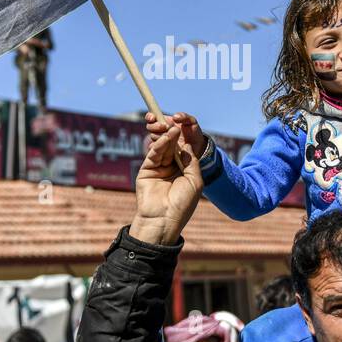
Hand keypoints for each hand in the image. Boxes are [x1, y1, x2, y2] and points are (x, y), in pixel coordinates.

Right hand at [129, 125, 202, 245]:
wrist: (163, 219)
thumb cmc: (182, 204)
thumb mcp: (195, 181)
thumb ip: (191, 161)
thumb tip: (187, 144)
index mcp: (184, 171)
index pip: (184, 150)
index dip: (185, 139)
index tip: (188, 125)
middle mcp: (171, 168)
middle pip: (172, 146)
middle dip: (174, 135)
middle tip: (176, 121)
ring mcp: (158, 168)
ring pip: (163, 148)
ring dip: (168, 136)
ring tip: (173, 127)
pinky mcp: (147, 169)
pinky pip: (154, 153)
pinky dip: (160, 144)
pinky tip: (167, 136)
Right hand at [145, 111, 206, 157]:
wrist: (197, 150)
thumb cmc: (193, 134)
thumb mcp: (192, 123)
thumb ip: (185, 117)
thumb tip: (175, 117)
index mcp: (164, 122)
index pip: (151, 118)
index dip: (150, 117)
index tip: (153, 117)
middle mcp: (159, 132)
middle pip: (150, 127)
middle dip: (155, 126)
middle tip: (165, 127)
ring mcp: (159, 142)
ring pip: (153, 138)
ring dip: (159, 136)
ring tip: (170, 137)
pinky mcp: (160, 153)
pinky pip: (155, 150)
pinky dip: (160, 147)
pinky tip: (167, 147)